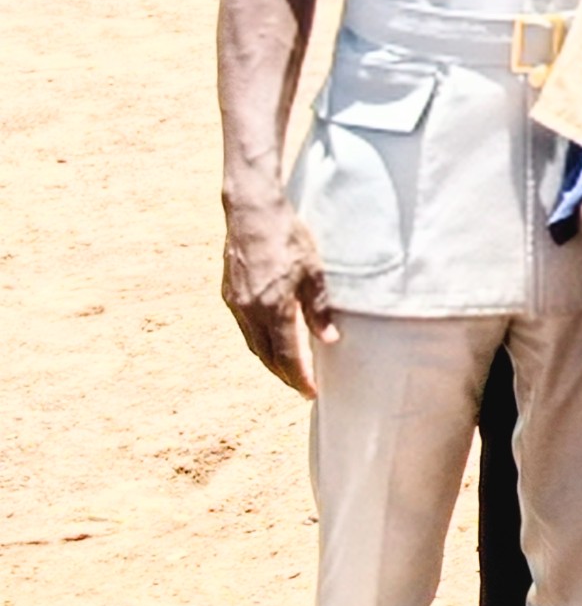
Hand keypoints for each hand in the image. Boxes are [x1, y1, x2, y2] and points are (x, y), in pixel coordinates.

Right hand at [220, 196, 333, 395]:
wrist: (252, 212)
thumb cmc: (288, 237)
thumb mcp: (314, 272)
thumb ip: (320, 308)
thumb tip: (329, 340)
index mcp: (272, 308)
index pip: (286, 355)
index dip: (299, 377)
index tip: (311, 393)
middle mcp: (249, 311)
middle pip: (266, 355)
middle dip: (284, 375)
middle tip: (302, 387)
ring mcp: (235, 302)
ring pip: (252, 343)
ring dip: (270, 360)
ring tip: (288, 371)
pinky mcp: (229, 293)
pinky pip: (244, 327)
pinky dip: (259, 341)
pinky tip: (271, 341)